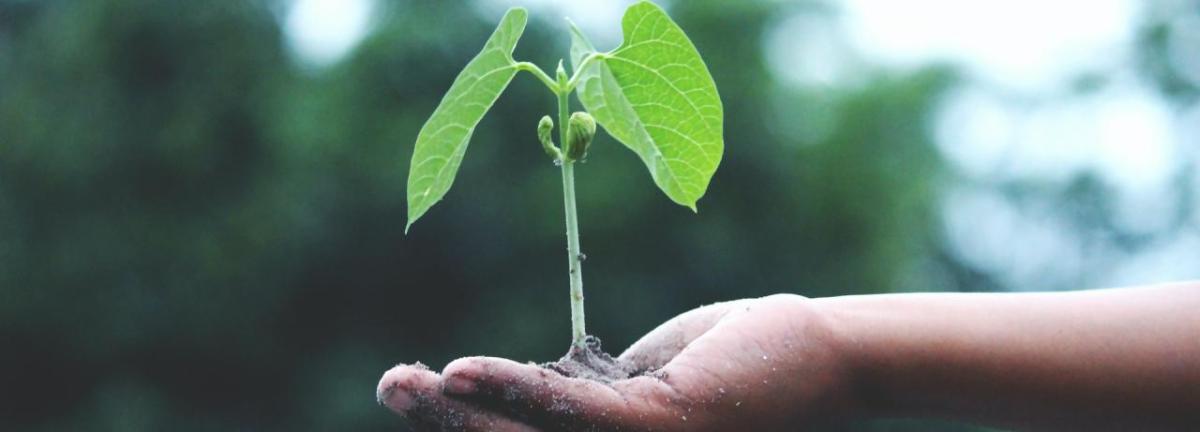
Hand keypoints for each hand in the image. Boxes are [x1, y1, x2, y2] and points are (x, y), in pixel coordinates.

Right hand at [377, 294, 854, 430]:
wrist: (828, 356)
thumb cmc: (742, 362)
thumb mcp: (644, 382)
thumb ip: (590, 394)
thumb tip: (532, 389)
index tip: (425, 396)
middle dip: (444, 427)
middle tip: (391, 385)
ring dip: (458, 414)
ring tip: (405, 381)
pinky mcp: (664, 430)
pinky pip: (573, 414)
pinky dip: (513, 392)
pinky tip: (462, 373)